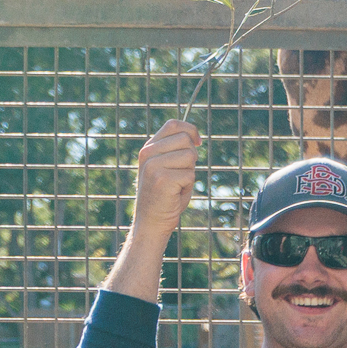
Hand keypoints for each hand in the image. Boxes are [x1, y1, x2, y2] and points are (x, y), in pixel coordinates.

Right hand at [129, 116, 200, 240]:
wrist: (151, 222)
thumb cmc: (165, 196)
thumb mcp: (167, 167)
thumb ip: (176, 151)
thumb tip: (194, 136)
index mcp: (148, 148)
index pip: (173, 125)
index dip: (190, 130)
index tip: (198, 142)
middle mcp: (148, 154)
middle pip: (185, 139)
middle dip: (192, 156)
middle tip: (182, 174)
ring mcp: (153, 166)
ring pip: (190, 156)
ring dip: (190, 173)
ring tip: (177, 185)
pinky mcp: (161, 179)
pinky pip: (189, 175)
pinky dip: (187, 186)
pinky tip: (175, 194)